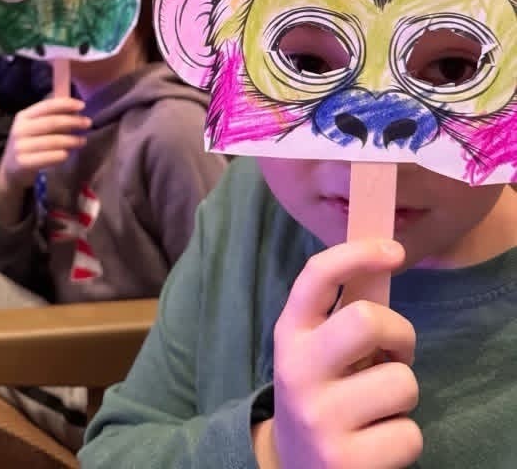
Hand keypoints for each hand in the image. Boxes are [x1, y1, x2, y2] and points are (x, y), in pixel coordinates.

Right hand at [0, 97, 90, 222]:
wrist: (11, 170)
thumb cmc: (29, 144)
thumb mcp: (34, 127)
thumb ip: (51, 118)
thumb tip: (76, 110)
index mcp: (23, 116)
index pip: (46, 106)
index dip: (65, 104)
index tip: (82, 106)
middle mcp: (20, 129)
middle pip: (52, 122)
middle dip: (73, 122)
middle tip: (87, 123)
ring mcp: (20, 147)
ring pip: (52, 141)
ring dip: (71, 140)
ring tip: (82, 141)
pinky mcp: (23, 163)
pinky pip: (48, 158)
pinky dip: (61, 155)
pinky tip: (68, 154)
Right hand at [252, 239, 421, 468]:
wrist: (294, 464)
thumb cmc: (320, 391)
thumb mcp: (315, 348)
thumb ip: (340, 313)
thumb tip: (384, 259)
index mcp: (290, 333)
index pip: (317, 276)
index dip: (357, 254)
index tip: (392, 251)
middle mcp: (298, 371)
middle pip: (366, 320)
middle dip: (399, 333)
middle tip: (395, 350)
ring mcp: (320, 419)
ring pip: (402, 382)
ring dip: (403, 392)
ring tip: (379, 404)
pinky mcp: (346, 462)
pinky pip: (409, 434)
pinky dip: (403, 436)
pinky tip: (377, 439)